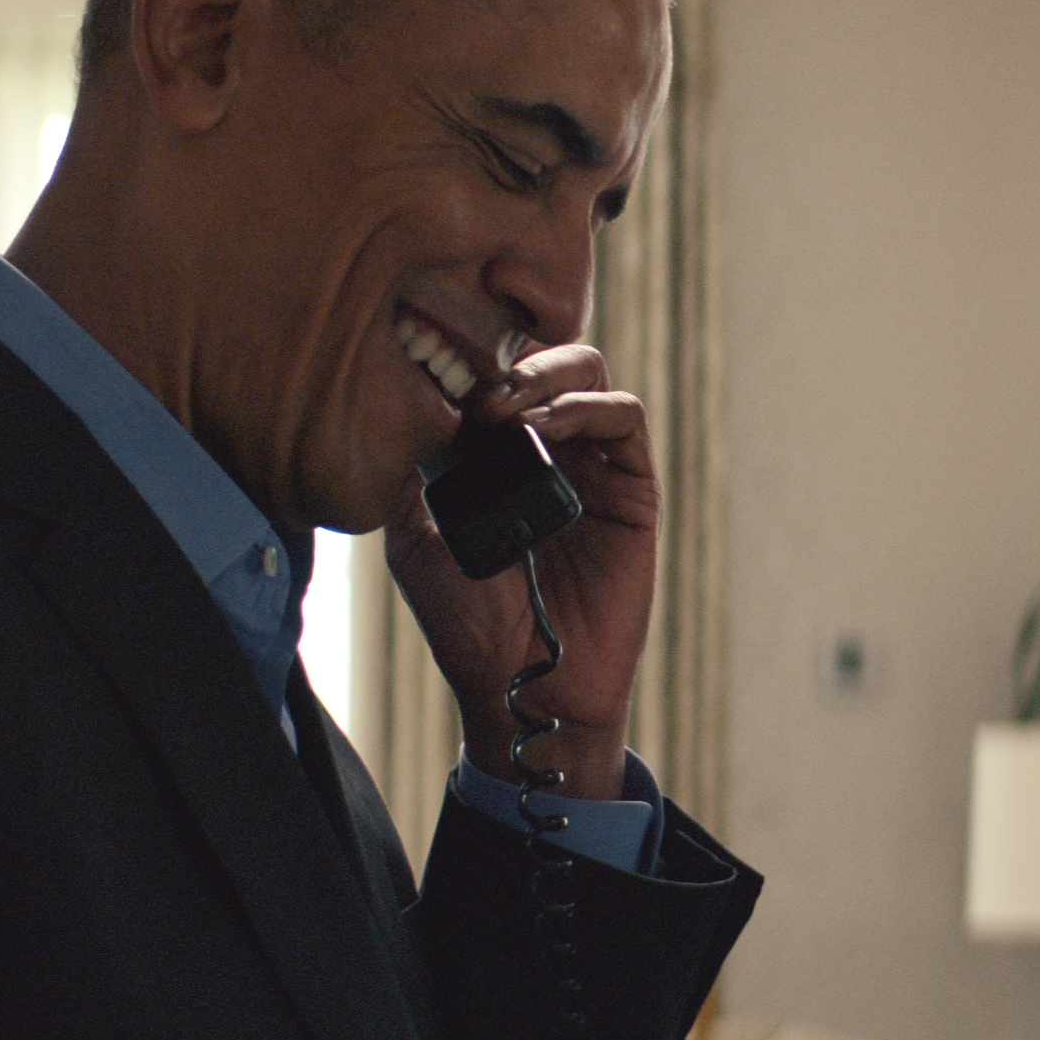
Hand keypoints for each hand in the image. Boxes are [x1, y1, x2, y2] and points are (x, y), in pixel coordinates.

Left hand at [383, 344, 655, 800]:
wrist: (524, 682)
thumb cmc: (467, 623)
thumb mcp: (416, 539)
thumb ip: (413, 473)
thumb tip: (406, 403)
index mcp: (496, 454)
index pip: (493, 372)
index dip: (469, 359)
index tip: (435, 374)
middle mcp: (547, 448)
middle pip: (545, 357)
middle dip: (512, 359)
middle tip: (477, 390)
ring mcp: (593, 464)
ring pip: (588, 372)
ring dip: (546, 375)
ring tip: (505, 406)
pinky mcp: (633, 488)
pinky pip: (624, 418)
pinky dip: (586, 407)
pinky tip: (544, 427)